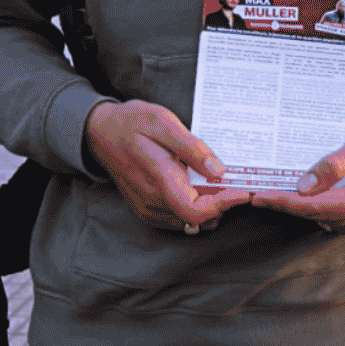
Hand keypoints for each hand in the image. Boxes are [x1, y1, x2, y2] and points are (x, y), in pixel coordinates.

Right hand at [85, 101, 252, 232]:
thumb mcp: (164, 122)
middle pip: (199, 219)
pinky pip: (179, 219)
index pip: (197, 210)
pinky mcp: (148, 212)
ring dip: (210, 207)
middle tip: (237, 181)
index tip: (243, 192)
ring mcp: (149, 210)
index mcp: (159, 178)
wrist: (101, 133)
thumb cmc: (132, 123)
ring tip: (220, 182)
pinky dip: (195, 208)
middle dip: (222, 204)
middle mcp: (153, 201)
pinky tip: (199, 187)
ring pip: (191, 222)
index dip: (224, 205)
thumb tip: (219, 172)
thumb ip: (192, 148)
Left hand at [247, 126, 344, 243]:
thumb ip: (333, 166)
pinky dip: (318, 210)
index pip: (315, 206)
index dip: (284, 202)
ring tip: (276, 190)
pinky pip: (334, 222)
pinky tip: (305, 196)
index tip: (259, 196)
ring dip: (301, 207)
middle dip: (286, 203)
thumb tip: (303, 187)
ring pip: (323, 220)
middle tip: (258, 190)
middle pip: (315, 215)